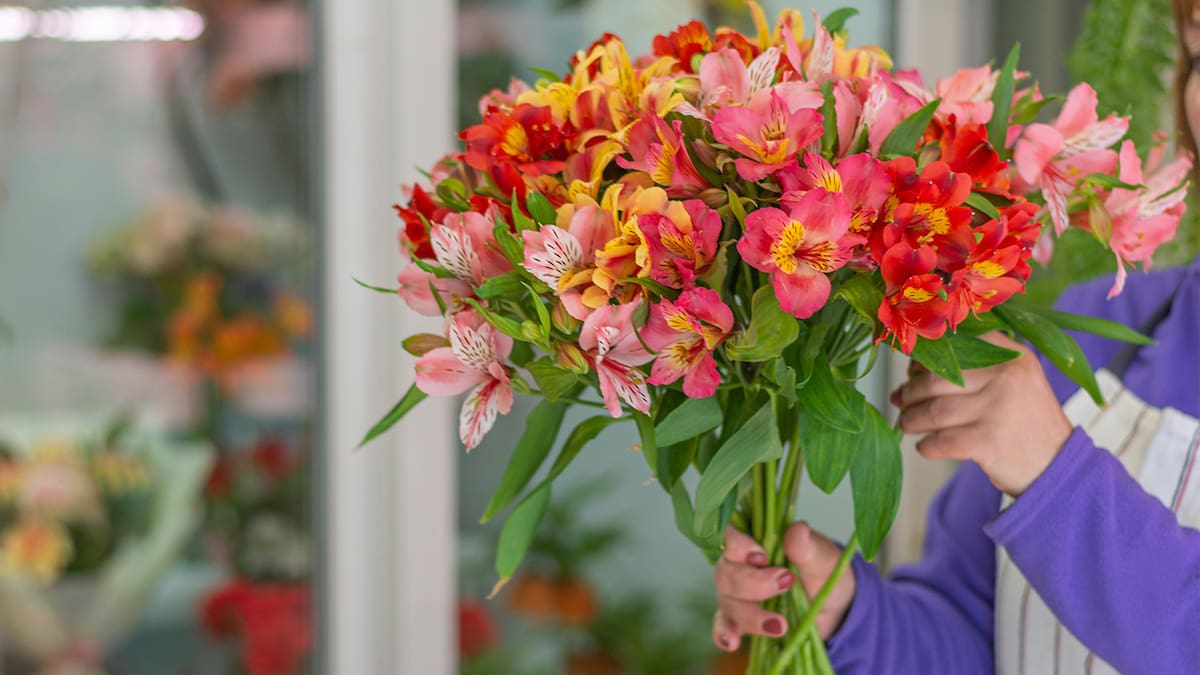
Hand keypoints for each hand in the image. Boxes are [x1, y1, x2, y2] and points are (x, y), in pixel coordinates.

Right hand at [712, 523, 855, 651]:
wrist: (832, 606)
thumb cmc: (823, 572)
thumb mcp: (822, 558)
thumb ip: (807, 546)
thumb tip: (797, 530)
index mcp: (754, 540)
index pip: (731, 536)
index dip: (739, 546)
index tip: (762, 557)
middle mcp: (738, 565)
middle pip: (726, 572)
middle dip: (753, 583)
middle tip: (786, 584)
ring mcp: (736, 594)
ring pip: (727, 601)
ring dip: (751, 615)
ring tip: (780, 625)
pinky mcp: (740, 620)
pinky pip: (724, 626)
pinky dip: (726, 633)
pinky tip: (734, 642)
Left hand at [892, 331, 1073, 496]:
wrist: (1060, 467)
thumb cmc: (1024, 422)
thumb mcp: (1014, 380)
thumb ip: (974, 366)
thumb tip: (914, 366)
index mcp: (1011, 355)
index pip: (954, 346)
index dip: (926, 358)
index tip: (912, 369)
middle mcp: (1006, 376)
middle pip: (936, 380)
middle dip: (911, 392)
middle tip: (901, 400)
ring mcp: (998, 409)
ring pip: (934, 411)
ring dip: (912, 419)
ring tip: (907, 423)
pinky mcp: (988, 442)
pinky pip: (940, 441)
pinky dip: (927, 445)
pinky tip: (926, 446)